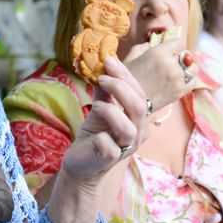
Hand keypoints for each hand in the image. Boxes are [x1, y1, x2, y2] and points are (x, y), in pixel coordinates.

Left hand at [62, 58, 147, 181]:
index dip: (125, 75)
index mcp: (138, 118)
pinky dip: (100, 137)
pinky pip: (110, 146)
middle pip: (139, 107)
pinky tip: (93, 136)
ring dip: (110, 110)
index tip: (108, 61)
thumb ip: (104, 91)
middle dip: (120, 87)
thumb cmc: (95, 134)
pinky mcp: (111, 160)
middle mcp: (138, 132)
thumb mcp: (100, 107)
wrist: (82, 162)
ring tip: (95, 106)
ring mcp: (126, 148)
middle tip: (101, 77)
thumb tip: (103, 66)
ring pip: (128, 127)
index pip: (139, 93)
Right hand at [124, 37, 195, 111]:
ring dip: (187, 69)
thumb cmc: (125, 80)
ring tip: (177, 73)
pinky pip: (193, 82)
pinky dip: (188, 81)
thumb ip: (141, 48)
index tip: (171, 50)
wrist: (127, 104)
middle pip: (187, 55)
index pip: (179, 42)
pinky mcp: (180, 92)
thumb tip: (149, 44)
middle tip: (173, 63)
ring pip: (193, 68)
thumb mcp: (130, 58)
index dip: (175, 46)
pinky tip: (179, 83)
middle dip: (180, 58)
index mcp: (159, 52)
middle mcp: (171, 64)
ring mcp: (177, 78)